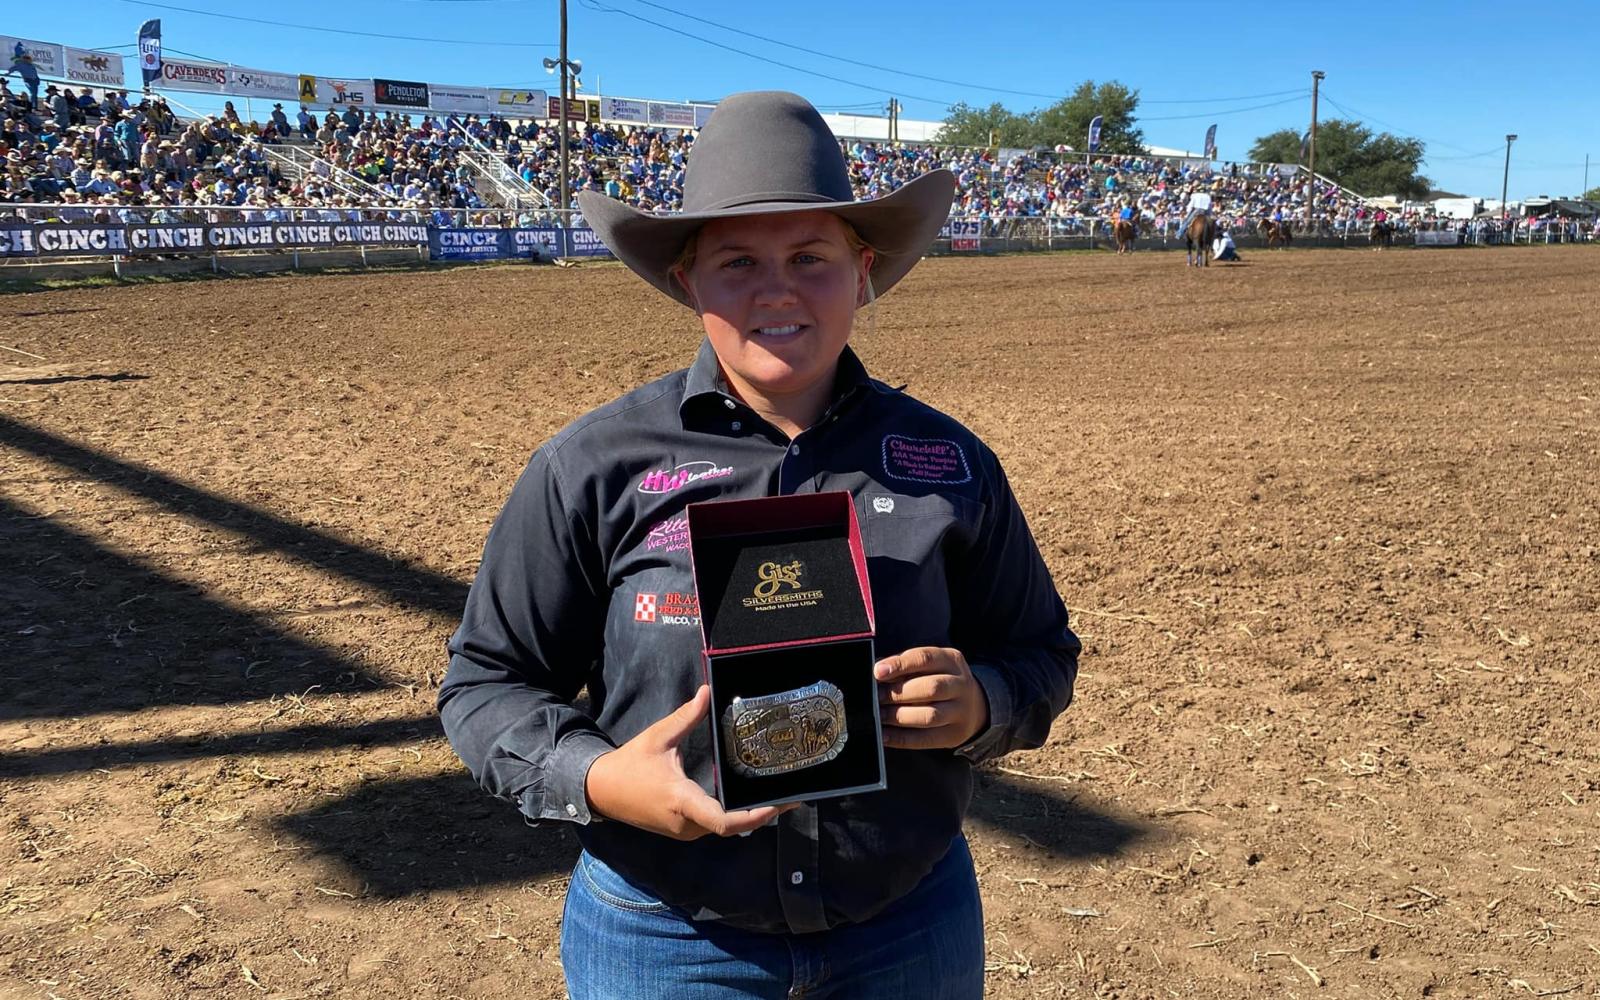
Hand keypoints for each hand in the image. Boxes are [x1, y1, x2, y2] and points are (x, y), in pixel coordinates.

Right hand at [584, 685, 793, 840]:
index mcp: (682, 801)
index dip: (755, 815)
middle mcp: (686, 823)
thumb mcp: (659, 737)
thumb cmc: (629, 764)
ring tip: (778, 797)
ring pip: (726, 829)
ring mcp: (684, 831)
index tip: (780, 804)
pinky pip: (715, 827)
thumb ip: (686, 717)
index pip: (725, 821)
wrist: (602, 792)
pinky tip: (751, 801)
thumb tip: (707, 691)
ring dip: (751, 817)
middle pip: (733, 827)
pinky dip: (736, 817)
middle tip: (792, 796)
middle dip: (763, 813)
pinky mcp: (683, 831)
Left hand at [875, 647, 988, 749]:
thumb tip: (877, 674)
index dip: (900, 665)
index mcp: (951, 660)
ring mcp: (961, 711)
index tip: (878, 672)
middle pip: (930, 688)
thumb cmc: (938, 679)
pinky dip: (901, 738)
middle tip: (877, 697)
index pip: (925, 659)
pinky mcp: (954, 734)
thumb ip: (905, 667)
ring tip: (880, 715)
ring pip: (929, 715)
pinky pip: (926, 739)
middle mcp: (960, 684)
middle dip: (898, 693)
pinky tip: (885, 735)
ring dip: (899, 717)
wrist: (973, 705)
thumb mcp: (930, 666)